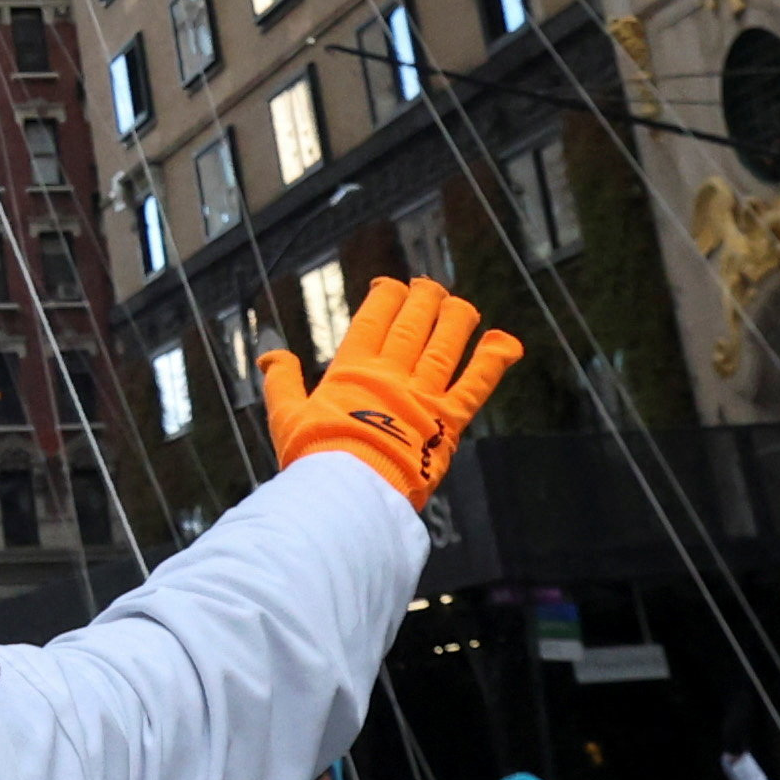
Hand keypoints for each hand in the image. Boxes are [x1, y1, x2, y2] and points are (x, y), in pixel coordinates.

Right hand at [250, 277, 522, 505]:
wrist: (348, 494)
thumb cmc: (314, 459)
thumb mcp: (286, 417)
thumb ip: (281, 382)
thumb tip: (272, 353)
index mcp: (352, 371)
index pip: (372, 320)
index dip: (384, 297)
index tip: (390, 285)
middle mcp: (391, 375)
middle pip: (412, 325)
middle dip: (423, 300)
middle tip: (430, 286)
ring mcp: (422, 395)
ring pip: (445, 345)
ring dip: (456, 320)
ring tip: (461, 305)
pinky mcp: (448, 421)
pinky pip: (476, 385)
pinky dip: (493, 362)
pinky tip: (507, 342)